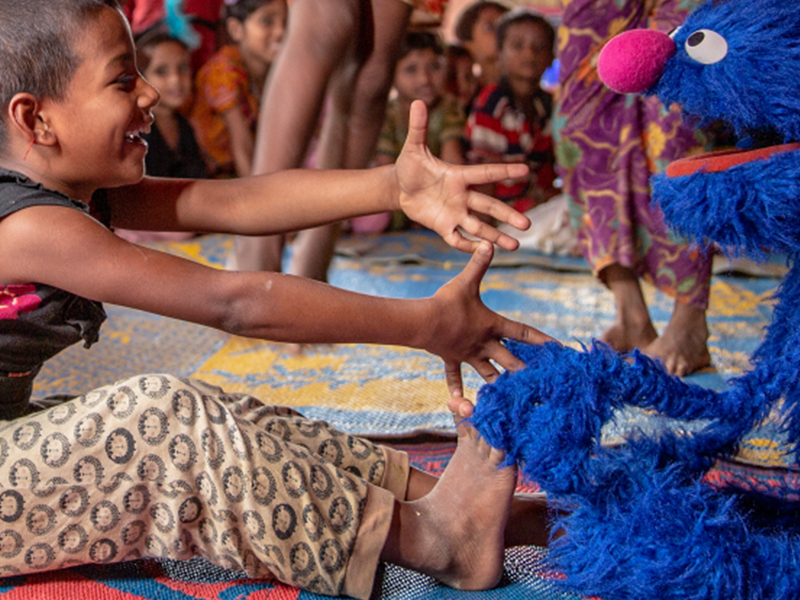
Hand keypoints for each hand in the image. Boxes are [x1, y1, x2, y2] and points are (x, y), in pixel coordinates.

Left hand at [394, 100, 531, 252]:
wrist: (399, 188)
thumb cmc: (410, 166)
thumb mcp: (413, 148)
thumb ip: (418, 127)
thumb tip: (417, 100)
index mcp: (459, 175)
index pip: (485, 172)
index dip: (504, 171)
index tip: (526, 170)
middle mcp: (462, 195)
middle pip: (488, 206)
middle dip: (507, 214)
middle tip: (527, 224)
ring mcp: (454, 212)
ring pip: (479, 226)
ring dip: (496, 236)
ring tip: (515, 246)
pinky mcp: (444, 226)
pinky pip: (458, 238)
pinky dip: (468, 246)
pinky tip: (483, 253)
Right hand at [423, 241, 554, 397]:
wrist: (424, 322)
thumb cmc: (447, 302)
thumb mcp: (465, 282)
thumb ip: (478, 263)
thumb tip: (488, 243)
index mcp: (492, 326)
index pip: (524, 334)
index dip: (543, 341)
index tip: (560, 350)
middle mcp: (484, 344)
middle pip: (512, 361)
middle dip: (528, 372)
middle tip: (545, 384)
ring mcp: (469, 354)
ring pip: (489, 374)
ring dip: (500, 385)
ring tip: (514, 398)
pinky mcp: (452, 358)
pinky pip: (455, 378)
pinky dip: (458, 391)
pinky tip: (464, 406)